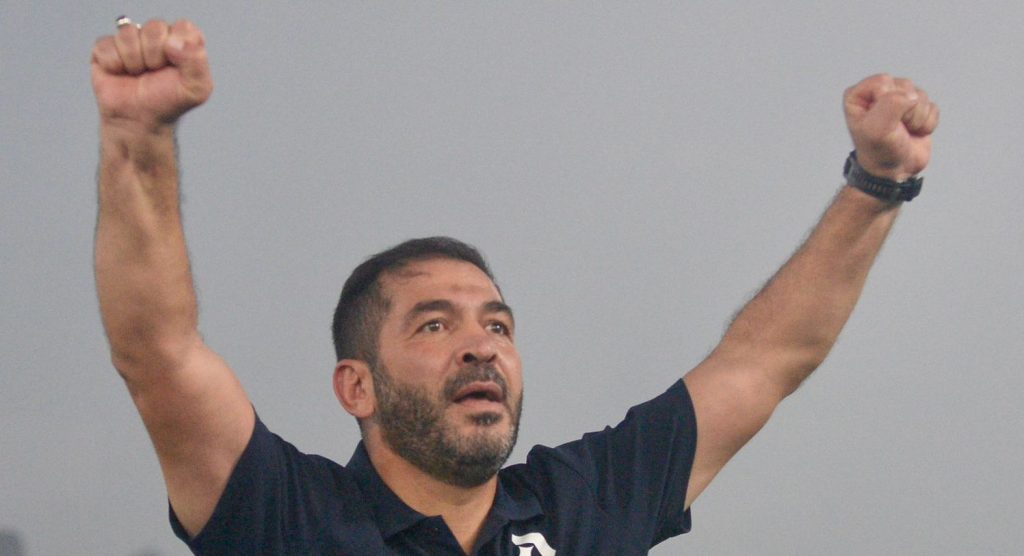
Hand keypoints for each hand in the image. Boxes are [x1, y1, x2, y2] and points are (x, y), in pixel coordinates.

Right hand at [91, 19, 212, 133]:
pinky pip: (106, 46)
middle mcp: (157, 35)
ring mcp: (130, 39)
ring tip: (138, 74)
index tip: (176, 67)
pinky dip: (114, 64)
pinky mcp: (105, 47)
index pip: (183, 27)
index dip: (178, 48)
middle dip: (155, 56)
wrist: (140, 120)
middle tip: (155, 72)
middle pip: (154, 28)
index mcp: (183, 39)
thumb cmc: (169, 102)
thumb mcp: (197, 88)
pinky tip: (120, 73)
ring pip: (128, 34)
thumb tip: (173, 42)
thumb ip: (197, 61)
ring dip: (134, 61)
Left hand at [843, 74, 938, 181]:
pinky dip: (927, 123)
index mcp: (859, 94)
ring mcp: (899, 99)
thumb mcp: (877, 129)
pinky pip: (933, 107)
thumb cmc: (880, 151)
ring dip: (916, 118)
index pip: (883, 81)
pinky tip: (915, 133)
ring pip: (921, 95)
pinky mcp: (917, 108)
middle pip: (905, 86)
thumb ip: (891, 105)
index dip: (888, 102)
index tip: (882, 122)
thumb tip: (912, 96)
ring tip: (904, 131)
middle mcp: (878, 93)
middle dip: (906, 111)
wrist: (895, 172)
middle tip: (895, 129)